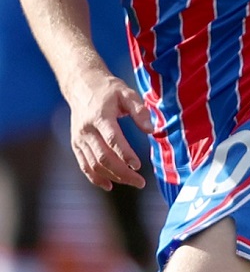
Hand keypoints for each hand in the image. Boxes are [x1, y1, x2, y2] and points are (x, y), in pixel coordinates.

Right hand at [65, 69, 151, 189]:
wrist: (82, 86)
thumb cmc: (109, 90)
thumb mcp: (127, 93)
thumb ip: (139, 110)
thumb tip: (151, 130)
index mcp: (100, 117)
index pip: (112, 139)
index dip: (125, 154)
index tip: (139, 165)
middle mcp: (86, 130)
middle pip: (103, 157)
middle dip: (122, 172)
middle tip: (140, 182)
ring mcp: (79, 139)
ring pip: (93, 164)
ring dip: (112, 176)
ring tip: (132, 182)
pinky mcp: (76, 145)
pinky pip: (84, 165)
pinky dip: (95, 178)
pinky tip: (109, 185)